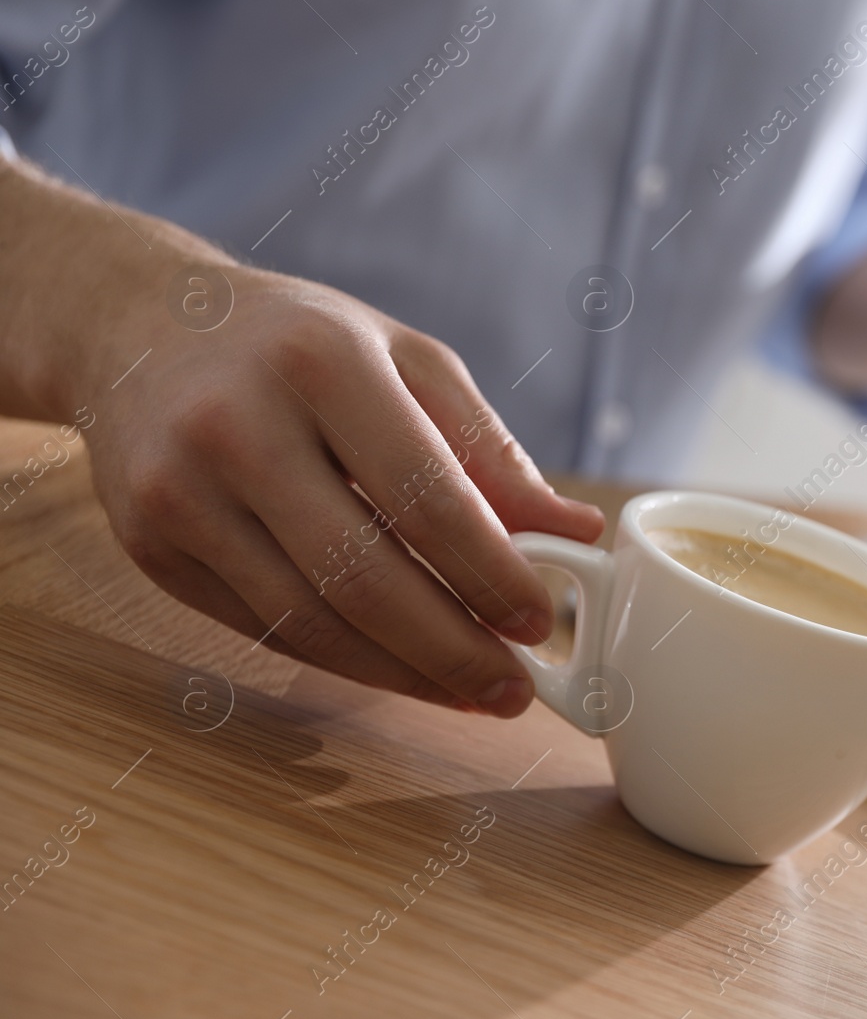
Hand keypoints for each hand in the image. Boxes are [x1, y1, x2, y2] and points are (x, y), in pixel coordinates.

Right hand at [74, 261, 604, 716]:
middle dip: (453, 649)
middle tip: (514, 690)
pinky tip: (400, 670)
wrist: (140, 326)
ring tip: (471, 692)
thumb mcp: (407, 361)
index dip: (490, 575)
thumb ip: (489, 451)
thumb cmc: (301, 342)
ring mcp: (178, 492)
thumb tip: (575, 532)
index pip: (425, 497)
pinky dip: (343, 660)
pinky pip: (264, 627)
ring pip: (309, 621)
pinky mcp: (149, 545)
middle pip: (363, 578)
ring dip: (404, 674)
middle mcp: (237, 426)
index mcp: (322, 364)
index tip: (541, 622)